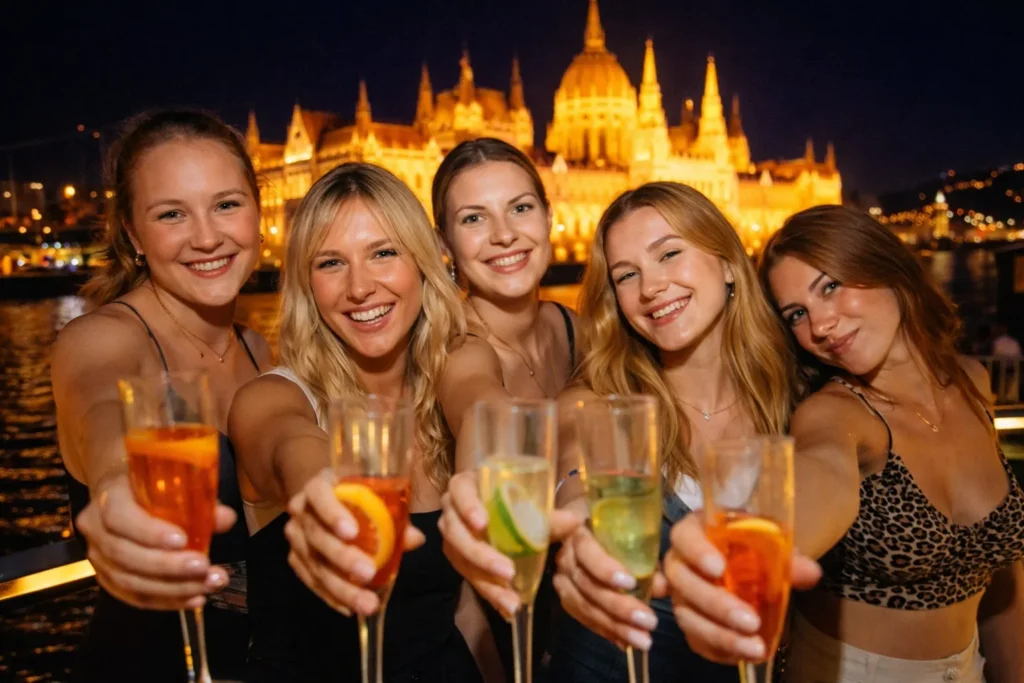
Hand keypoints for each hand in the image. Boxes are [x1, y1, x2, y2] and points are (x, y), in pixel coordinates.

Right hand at [76, 473, 232, 609]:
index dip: (149, 533)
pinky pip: (135, 596)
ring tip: (207, 586)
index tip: (183, 541)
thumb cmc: (151, 487)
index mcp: (108, 498)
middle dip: (167, 566)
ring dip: (173, 589)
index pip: (120, 518)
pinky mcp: (108, 578)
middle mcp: (96, 530)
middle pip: (125, 555)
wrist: (121, 493)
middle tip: (203, 568)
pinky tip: (194, 600)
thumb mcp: (173, 484)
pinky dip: (167, 601)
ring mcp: (98, 557)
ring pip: (129, 582)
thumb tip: (226, 518)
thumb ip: (199, 501)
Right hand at [285, 469, 424, 616]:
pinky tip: (351, 608)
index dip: (333, 513)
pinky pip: (312, 581)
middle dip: (343, 557)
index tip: (352, 533)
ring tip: (367, 604)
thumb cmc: (356, 495)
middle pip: (317, 535)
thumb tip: (415, 538)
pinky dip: (332, 596)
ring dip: (341, 587)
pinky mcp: (295, 559)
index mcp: (318, 486)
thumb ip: (394, 514)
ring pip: (314, 564)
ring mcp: (296, 537)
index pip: (319, 494)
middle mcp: (301, 510)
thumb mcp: (374, 496)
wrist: (324, 500)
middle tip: (368, 573)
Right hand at [439, 470, 582, 618]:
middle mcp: (452, 510)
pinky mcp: (458, 558)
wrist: (504, 509)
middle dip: (482, 555)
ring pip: (462, 561)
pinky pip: (470, 577)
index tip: (483, 524)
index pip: (460, 491)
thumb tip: (574, 521)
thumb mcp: (530, 503)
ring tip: (512, 602)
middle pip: (456, 533)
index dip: (468, 507)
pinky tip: (507, 608)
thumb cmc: (514, 498)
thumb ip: (548, 515)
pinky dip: (490, 593)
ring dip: (487, 583)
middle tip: (508, 572)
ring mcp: (452, 536)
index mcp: (466, 486)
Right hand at [551, 525, 663, 651]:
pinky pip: (584, 618)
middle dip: (619, 607)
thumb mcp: (628, 531)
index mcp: (579, 534)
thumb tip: (662, 586)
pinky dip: (607, 631)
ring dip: (615, 626)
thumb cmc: (610, 526)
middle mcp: (565, 558)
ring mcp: (562, 580)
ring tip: (642, 640)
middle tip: (649, 621)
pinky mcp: (566, 598)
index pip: (587, 552)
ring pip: (585, 606)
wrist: (583, 525)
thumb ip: (644, 556)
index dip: (605, 569)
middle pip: (588, 586)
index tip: (630, 583)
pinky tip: (625, 643)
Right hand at [661, 512, 821, 663]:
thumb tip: (809, 572)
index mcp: (697, 532)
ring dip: (720, 635)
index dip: (697, 552)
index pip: (684, 537)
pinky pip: (695, 639)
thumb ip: (787, 558)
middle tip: (750, 621)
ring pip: (686, 615)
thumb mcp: (771, 546)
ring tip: (754, 647)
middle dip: (716, 603)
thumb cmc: (753, 547)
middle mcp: (681, 562)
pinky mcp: (689, 621)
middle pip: (683, 581)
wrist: (749, 567)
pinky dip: (719, 650)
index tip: (719, 568)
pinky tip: (743, 654)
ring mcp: (681, 594)